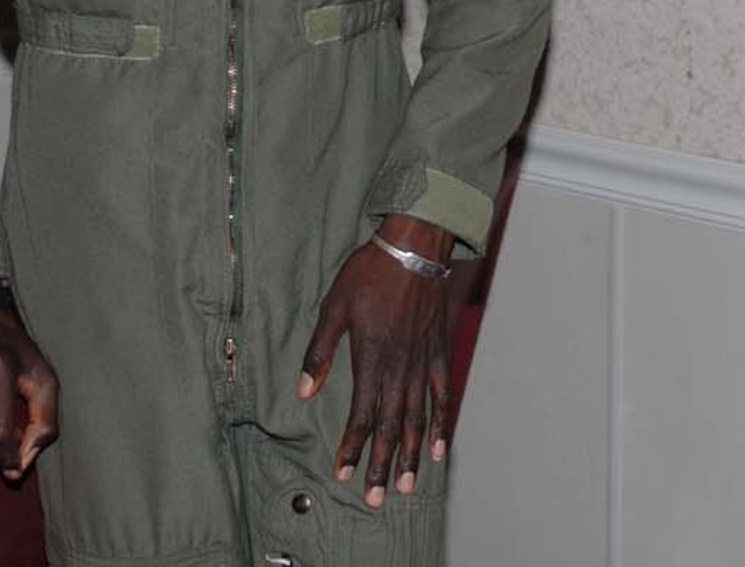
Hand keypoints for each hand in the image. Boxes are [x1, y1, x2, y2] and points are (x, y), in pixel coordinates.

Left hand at [297, 214, 453, 507]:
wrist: (412, 247)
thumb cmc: (369, 274)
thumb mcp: (333, 307)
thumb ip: (320, 352)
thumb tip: (303, 390)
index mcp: (371, 358)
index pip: (362, 414)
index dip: (352, 447)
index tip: (343, 473)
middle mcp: (399, 367)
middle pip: (392, 425)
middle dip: (383, 464)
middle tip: (379, 498)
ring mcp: (422, 360)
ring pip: (417, 417)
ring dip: (411, 453)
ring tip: (407, 484)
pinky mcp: (437, 350)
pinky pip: (441, 393)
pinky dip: (440, 422)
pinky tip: (438, 446)